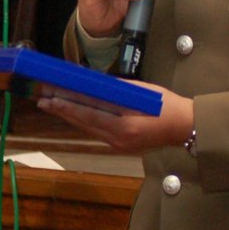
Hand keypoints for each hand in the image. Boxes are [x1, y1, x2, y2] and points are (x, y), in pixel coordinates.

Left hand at [37, 83, 193, 153]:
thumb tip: (89, 83)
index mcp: (125, 126)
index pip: (90, 114)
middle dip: (62, 111)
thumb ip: (115, 90)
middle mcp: (119, 139)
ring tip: (51, 105)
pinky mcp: (121, 145)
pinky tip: (72, 114)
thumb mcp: (141, 92)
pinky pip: (97, 131)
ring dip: (70, 116)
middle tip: (42, 100)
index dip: (68, 105)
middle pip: (84, 123)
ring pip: (88, 128)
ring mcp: (119, 145)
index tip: (50, 97)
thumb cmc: (166, 105)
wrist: (186, 128)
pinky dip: (83, 121)